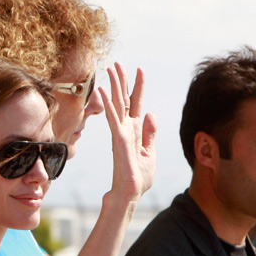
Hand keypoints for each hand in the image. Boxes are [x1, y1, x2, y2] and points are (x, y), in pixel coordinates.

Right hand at [98, 62, 156, 200]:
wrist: (131, 193)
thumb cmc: (139, 176)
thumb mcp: (150, 151)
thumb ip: (150, 132)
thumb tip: (150, 113)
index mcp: (135, 130)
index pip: (136, 103)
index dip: (138, 86)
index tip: (140, 69)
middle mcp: (126, 128)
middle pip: (123, 99)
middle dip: (122, 80)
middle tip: (118, 63)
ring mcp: (121, 133)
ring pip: (117, 104)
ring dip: (114, 86)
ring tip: (110, 68)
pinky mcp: (118, 140)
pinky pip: (113, 119)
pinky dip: (109, 104)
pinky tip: (105, 91)